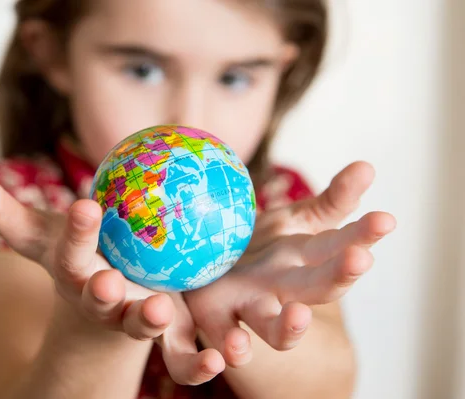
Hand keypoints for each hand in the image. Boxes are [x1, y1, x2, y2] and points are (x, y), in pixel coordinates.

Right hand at [0, 175, 224, 384]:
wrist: (100, 295)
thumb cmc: (72, 255)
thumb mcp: (41, 233)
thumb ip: (2, 210)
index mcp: (76, 270)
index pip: (70, 250)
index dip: (75, 233)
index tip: (85, 206)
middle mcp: (101, 298)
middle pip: (98, 294)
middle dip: (100, 289)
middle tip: (105, 280)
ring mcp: (131, 318)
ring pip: (139, 323)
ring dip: (147, 320)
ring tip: (158, 311)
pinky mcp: (163, 332)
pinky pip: (180, 353)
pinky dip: (198, 361)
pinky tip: (221, 359)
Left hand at [183, 162, 395, 366]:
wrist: (218, 278)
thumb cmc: (261, 247)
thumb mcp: (295, 221)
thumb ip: (333, 201)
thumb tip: (367, 167)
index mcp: (303, 259)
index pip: (339, 245)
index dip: (362, 234)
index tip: (386, 220)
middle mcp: (283, 287)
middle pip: (316, 285)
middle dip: (338, 274)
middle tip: (360, 259)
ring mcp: (249, 306)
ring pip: (273, 324)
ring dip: (288, 327)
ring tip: (298, 317)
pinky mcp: (213, 318)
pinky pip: (222, 336)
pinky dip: (232, 349)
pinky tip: (236, 351)